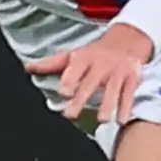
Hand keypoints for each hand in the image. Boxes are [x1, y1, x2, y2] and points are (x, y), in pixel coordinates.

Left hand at [32, 22, 153, 124]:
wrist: (127, 40)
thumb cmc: (95, 53)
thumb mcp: (73, 55)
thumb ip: (51, 64)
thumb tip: (28, 68)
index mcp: (84, 58)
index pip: (75, 69)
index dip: (69, 79)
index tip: (63, 92)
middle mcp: (101, 64)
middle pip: (90, 83)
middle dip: (81, 98)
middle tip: (71, 115)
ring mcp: (117, 71)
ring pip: (112, 89)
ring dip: (107, 105)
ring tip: (102, 120)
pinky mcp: (132, 78)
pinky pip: (129, 94)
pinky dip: (126, 107)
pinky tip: (122, 120)